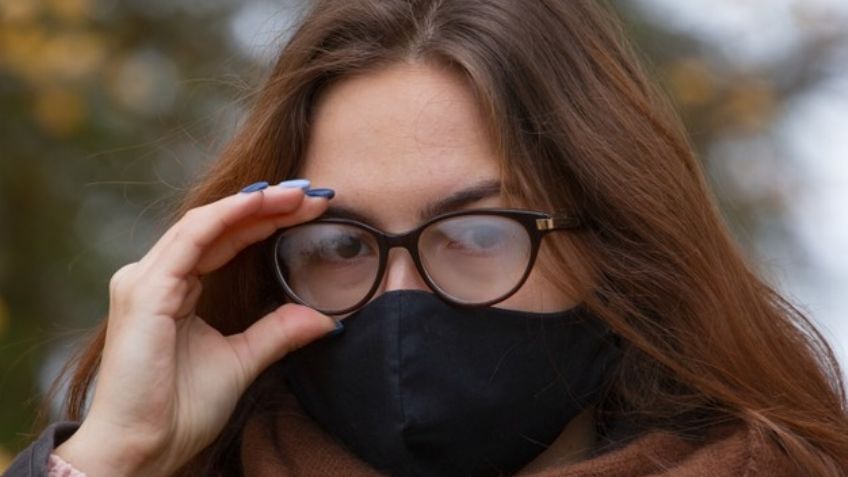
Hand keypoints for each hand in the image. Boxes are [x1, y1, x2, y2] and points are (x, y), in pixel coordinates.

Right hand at [54, 182, 337, 476]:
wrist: (143, 449)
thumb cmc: (179, 410)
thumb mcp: (242, 361)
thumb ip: (277, 332)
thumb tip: (323, 318)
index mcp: (174, 288)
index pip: (226, 239)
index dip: (266, 219)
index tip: (311, 209)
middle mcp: (155, 276)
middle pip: (218, 225)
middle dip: (267, 205)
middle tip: (313, 193)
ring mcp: (146, 281)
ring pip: (205, 223)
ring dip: (253, 204)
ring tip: (298, 195)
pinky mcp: (145, 292)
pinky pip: (191, 241)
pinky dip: (227, 218)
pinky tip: (261, 206)